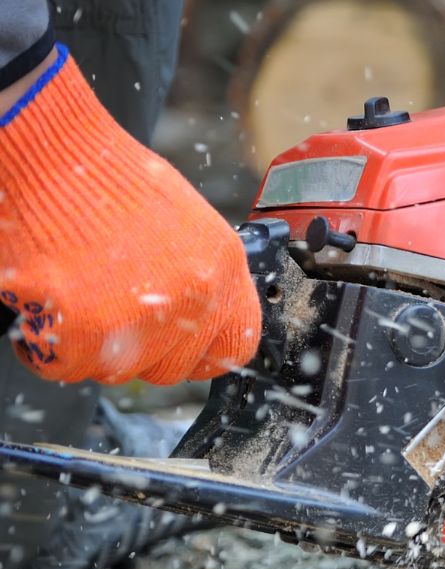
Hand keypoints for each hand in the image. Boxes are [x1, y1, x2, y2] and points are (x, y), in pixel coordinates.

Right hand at [0, 48, 258, 384]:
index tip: (176, 350)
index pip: (234, 347)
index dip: (199, 354)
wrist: (51, 149)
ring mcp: (140, 315)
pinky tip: (39, 308)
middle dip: (137, 352)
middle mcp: (192, 297)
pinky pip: (64, 366)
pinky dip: (43, 345)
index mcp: (222, 268)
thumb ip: (197, 277)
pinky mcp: (84, 324)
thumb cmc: (106, 178)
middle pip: (170, 369)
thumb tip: (191, 323)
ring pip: (115, 371)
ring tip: (68, 298)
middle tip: (103, 315)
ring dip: (87, 346)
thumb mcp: (184, 223)